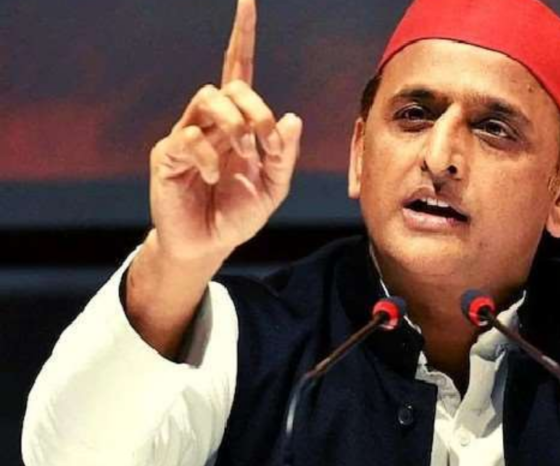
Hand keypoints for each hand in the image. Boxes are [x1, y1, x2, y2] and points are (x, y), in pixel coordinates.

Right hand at [149, 0, 301, 262]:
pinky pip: (187, 135)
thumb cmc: (239, 213)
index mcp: (239, 124)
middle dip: (255, 107)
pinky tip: (214, 176)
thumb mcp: (273, 187)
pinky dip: (208, 155)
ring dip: (235, 124)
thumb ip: (284, 155)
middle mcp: (212, 122)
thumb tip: (290, 117)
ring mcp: (187, 134)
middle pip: (232, 85)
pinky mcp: (167, 154)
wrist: (209, 245)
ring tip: (242, 154)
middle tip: (265, 141)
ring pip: (208, 99)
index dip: (242, 36)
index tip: (247, 1)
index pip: (239, 71)